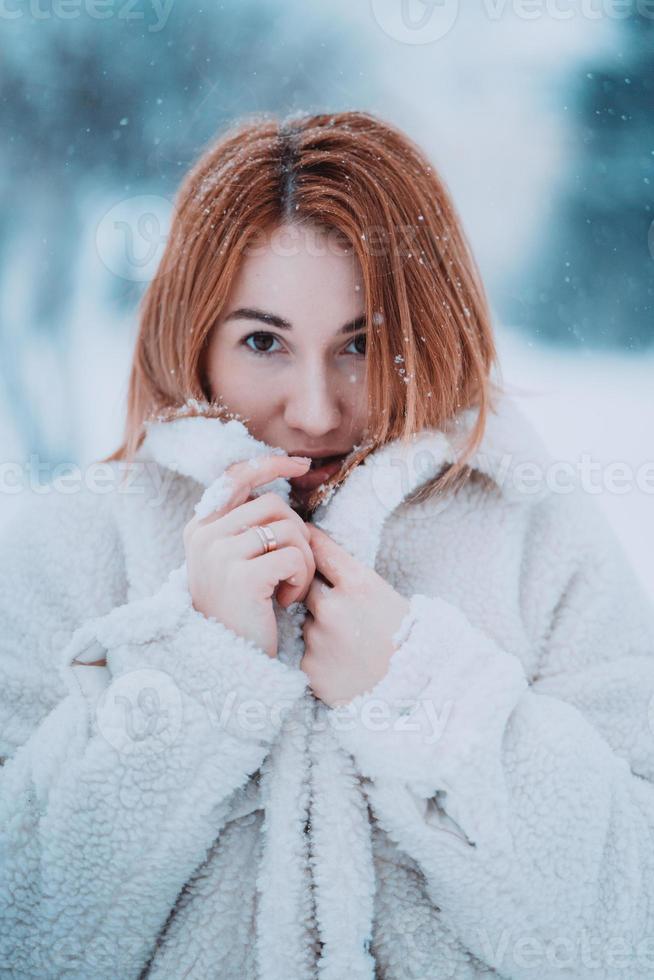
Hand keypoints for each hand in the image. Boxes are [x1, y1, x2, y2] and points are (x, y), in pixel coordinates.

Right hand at [183, 454, 315, 658]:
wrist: (225, 664)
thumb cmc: (239, 613)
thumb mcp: (232, 563)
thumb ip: (244, 528)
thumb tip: (278, 489)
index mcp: (200, 528)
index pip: (236, 477)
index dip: (270, 464)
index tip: (300, 465)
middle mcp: (204, 536)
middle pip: (274, 505)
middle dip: (297, 534)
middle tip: (292, 569)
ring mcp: (219, 554)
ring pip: (287, 528)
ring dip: (301, 559)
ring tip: (287, 587)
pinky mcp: (241, 576)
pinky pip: (292, 556)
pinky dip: (300, 578)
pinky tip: (285, 601)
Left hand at [299, 524, 410, 706]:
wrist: (417, 691)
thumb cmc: (406, 639)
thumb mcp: (386, 595)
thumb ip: (349, 578)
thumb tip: (316, 556)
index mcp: (358, 582)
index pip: (319, 548)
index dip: (310, 542)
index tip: (302, 538)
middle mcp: (332, 606)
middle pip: (306, 585)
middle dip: (317, 594)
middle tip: (342, 611)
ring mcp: (317, 638)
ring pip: (305, 622)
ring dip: (319, 629)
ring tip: (349, 646)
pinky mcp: (308, 667)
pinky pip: (305, 652)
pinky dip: (319, 657)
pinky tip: (343, 665)